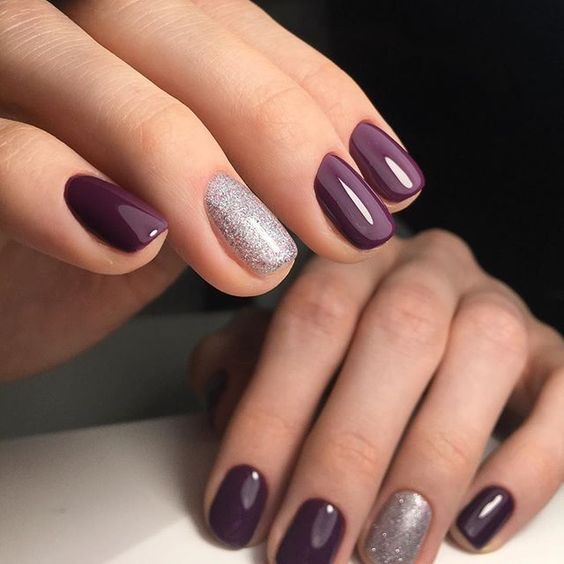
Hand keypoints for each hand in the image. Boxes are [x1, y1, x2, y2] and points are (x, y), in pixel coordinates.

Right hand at [0, 0, 423, 378]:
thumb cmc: (77, 256)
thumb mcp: (175, 210)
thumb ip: (237, 177)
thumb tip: (345, 190)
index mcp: (124, 43)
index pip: (242, 35)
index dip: (325, 101)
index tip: (386, 180)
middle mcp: (59, 33)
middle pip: (171, 28)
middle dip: (272, 126)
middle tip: (342, 222)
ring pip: (79, 62)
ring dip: (179, 157)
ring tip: (253, 255)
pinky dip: (56, 189)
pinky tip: (127, 243)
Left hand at [191, 229, 563, 562]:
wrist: (428, 320)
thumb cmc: (341, 341)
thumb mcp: (280, 343)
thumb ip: (245, 365)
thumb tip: (224, 414)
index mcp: (354, 257)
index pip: (312, 318)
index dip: (273, 412)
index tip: (241, 504)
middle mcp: (428, 269)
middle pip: (398, 336)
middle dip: (351, 451)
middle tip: (311, 545)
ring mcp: (496, 302)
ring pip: (483, 357)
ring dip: (430, 463)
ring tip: (387, 549)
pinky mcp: (552, 351)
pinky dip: (526, 465)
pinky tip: (476, 524)